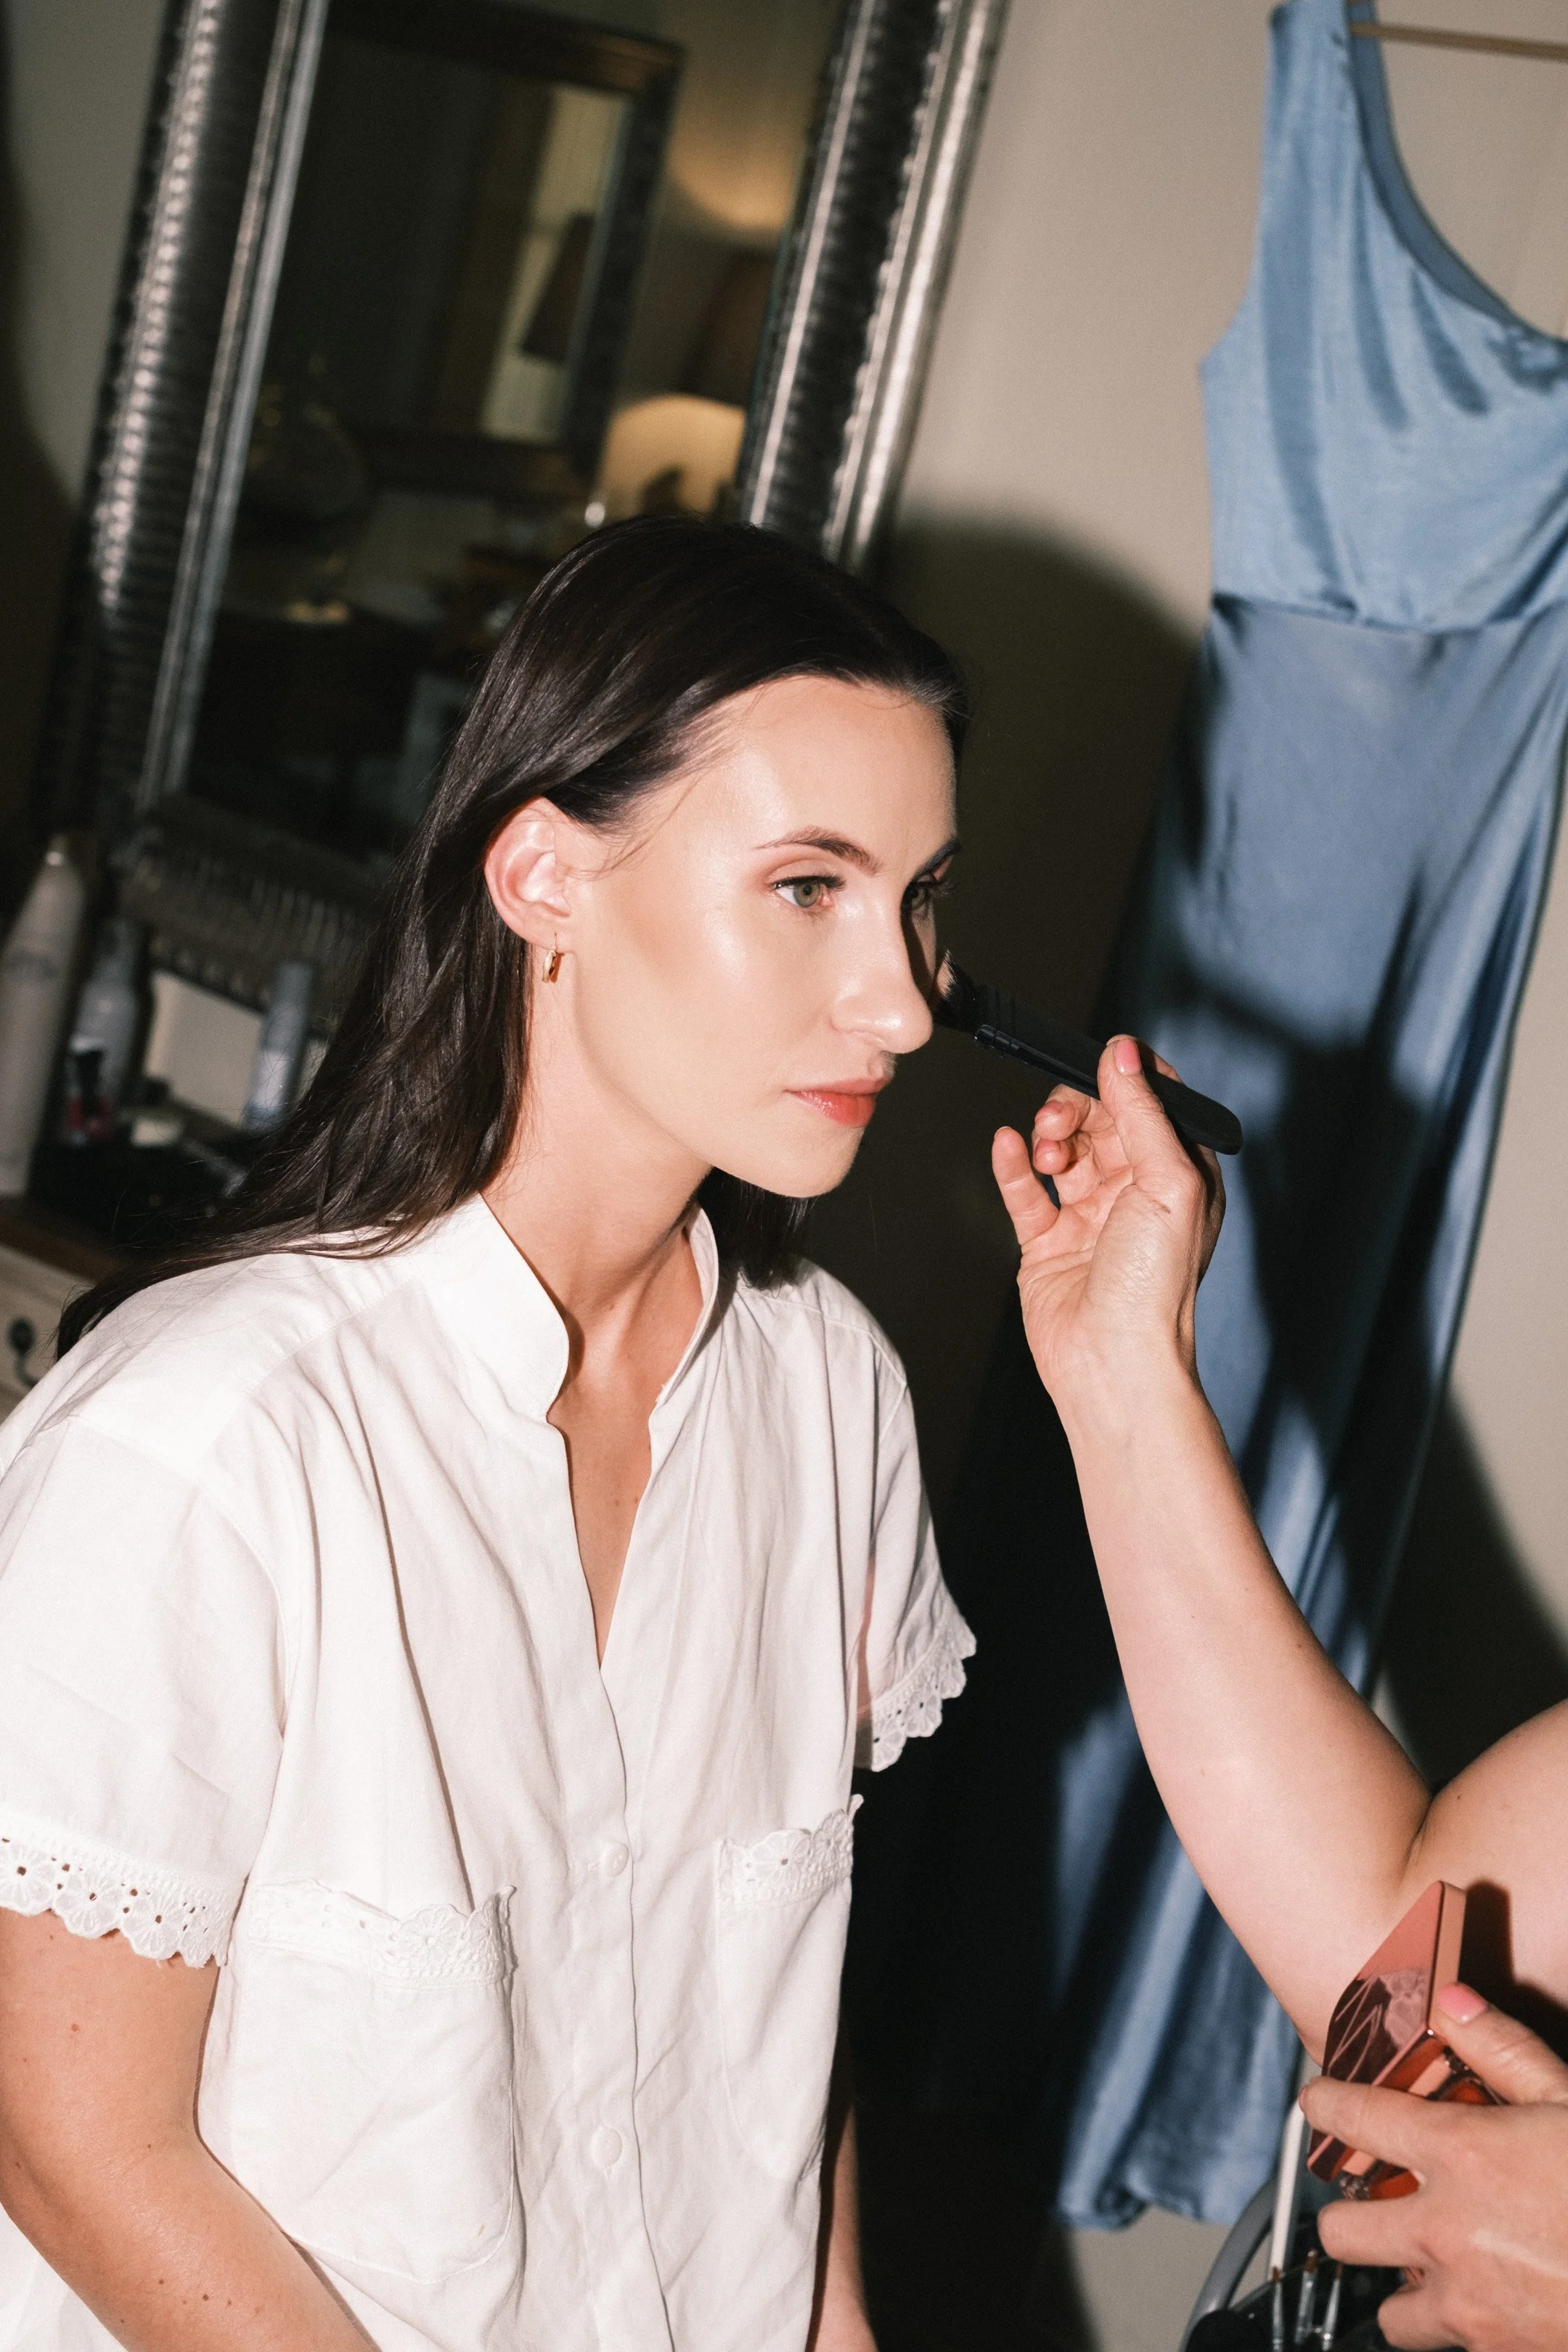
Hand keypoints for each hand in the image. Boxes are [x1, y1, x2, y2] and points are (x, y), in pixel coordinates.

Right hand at [990, 1037, 1223, 1406]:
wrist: (1112, 1362)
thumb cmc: (1153, 1288)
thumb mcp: (1167, 1182)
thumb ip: (1143, 1111)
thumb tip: (1123, 1053)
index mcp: (1180, 1176)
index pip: (1154, 1103)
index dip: (1126, 1076)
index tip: (1100, 1060)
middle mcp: (1138, 1192)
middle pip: (1102, 1119)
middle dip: (1077, 1107)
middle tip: (1061, 1121)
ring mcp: (1091, 1217)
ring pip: (1064, 1148)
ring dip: (1050, 1135)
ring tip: (1046, 1149)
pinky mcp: (1049, 1242)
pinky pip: (1026, 1190)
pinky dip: (1014, 1163)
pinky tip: (1007, 1145)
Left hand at [1301, 1985, 1567, 2349]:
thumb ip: (1505, 2049)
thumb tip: (1451, 2001)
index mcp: (1460, 2157)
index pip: (1352, 2118)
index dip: (1324, 2104)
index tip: (1320, 2102)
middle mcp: (1446, 2233)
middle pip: (1340, 2232)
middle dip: (1350, 2213)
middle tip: (1380, 2197)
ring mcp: (1468, 2305)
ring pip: (1388, 2308)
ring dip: (1403, 2281)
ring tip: (1435, 2257)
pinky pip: (1443, 2344)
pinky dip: (1454, 2323)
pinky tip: (1487, 2292)